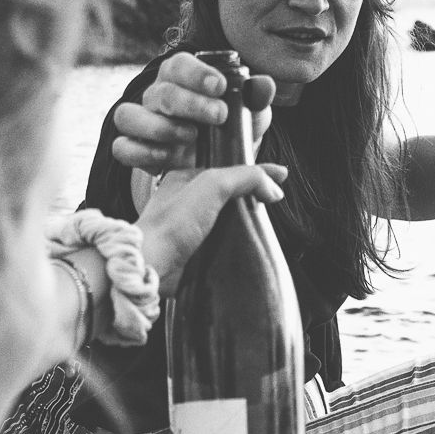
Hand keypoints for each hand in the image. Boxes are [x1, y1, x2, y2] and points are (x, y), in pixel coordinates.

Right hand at [111, 51, 276, 172]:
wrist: (210, 161)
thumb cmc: (226, 126)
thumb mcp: (247, 111)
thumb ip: (256, 97)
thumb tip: (265, 87)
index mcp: (180, 78)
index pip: (179, 65)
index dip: (197, 74)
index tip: (220, 87)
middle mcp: (155, 96)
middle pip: (161, 93)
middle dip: (190, 104)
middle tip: (219, 117)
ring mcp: (140, 122)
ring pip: (129, 116)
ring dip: (159, 127)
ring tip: (190, 138)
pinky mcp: (132, 149)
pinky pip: (122, 147)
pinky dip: (141, 153)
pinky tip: (167, 159)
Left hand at [137, 164, 287, 296]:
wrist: (153, 264)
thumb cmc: (171, 224)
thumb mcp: (212, 185)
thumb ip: (245, 178)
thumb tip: (273, 188)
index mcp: (186, 179)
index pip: (229, 169)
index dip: (256, 171)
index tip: (280, 174)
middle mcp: (188, 202)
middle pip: (231, 194)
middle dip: (254, 195)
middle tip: (277, 197)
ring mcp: (192, 228)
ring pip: (229, 218)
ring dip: (249, 220)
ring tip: (268, 220)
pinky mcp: (197, 252)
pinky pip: (224, 242)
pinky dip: (239, 241)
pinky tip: (251, 242)